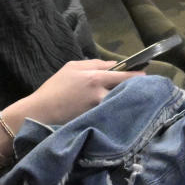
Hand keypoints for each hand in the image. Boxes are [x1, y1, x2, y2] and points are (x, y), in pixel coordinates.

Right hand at [5, 59, 139, 126]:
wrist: (39, 113)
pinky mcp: (95, 121)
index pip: (123, 74)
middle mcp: (100, 93)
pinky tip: (119, 112)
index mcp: (95, 77)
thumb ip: (94, 64)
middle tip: (145, 87)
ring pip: (121, 102)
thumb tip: (114, 65)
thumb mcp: (71, 68)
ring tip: (132, 100)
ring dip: (127, 100)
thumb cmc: (54, 88)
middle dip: (136, 87)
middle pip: (126, 89)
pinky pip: (112, 114)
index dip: (136, 74)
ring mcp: (99, 109)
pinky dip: (117, 112)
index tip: (144, 74)